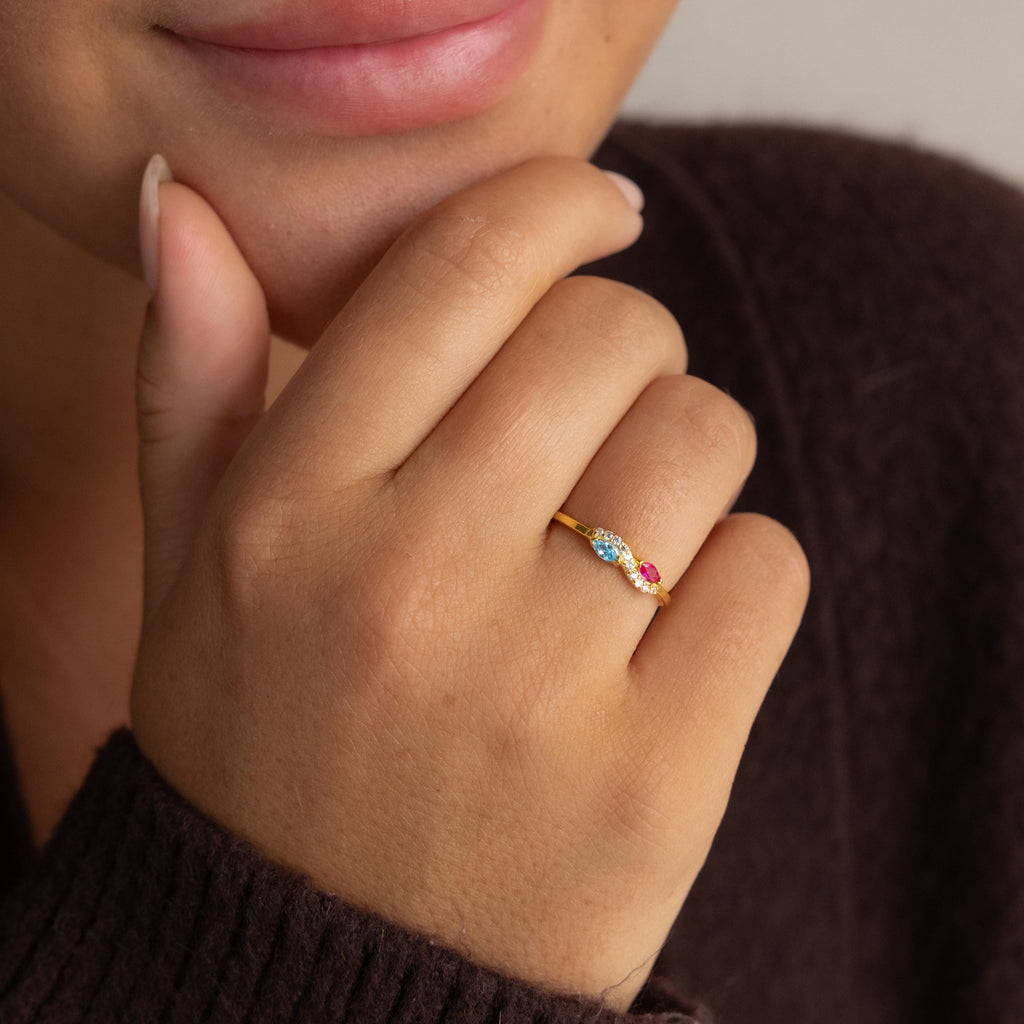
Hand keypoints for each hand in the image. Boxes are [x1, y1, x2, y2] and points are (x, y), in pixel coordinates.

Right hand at [131, 156, 808, 1010]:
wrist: (328, 976)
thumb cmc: (265, 748)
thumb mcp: (193, 565)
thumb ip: (191, 379)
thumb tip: (185, 207)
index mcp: (286, 512)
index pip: (462, 267)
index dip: (558, 203)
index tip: (599, 212)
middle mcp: (403, 587)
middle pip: (613, 336)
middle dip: (624, 348)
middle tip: (591, 415)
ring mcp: (535, 691)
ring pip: (703, 438)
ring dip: (684, 460)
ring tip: (616, 536)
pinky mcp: (655, 783)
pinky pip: (764, 571)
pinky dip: (735, 577)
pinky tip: (660, 634)